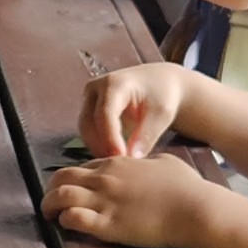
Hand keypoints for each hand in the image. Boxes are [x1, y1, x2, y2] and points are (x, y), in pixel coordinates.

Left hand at [41, 150, 228, 247]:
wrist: (195, 208)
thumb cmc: (187, 187)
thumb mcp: (165, 162)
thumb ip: (149, 161)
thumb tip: (146, 162)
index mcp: (118, 162)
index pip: (83, 166)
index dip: (74, 179)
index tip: (74, 190)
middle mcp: (105, 178)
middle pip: (62, 177)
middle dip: (52, 189)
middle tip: (52, 201)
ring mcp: (104, 201)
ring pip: (60, 196)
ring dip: (50, 205)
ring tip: (49, 216)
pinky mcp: (108, 225)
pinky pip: (73, 218)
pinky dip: (64, 221)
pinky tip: (67, 225)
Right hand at [77, 60, 193, 158]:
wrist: (158, 82)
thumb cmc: (162, 95)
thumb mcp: (161, 114)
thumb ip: (147, 135)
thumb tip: (133, 157)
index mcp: (114, 83)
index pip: (104, 114)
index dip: (110, 138)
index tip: (123, 157)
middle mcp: (95, 88)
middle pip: (88, 123)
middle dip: (102, 146)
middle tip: (120, 166)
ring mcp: (88, 98)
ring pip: (85, 129)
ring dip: (98, 148)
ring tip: (120, 162)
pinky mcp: (88, 108)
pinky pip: (88, 131)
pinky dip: (98, 145)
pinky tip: (115, 155)